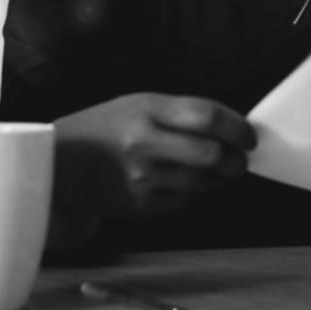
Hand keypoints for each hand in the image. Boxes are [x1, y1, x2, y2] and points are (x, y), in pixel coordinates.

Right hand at [53, 93, 256, 220]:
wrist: (60, 165)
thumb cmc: (104, 128)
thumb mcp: (137, 104)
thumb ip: (179, 113)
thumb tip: (229, 127)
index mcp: (146, 110)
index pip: (207, 116)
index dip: (238, 127)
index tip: (249, 135)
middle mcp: (145, 144)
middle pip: (212, 155)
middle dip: (237, 159)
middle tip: (241, 159)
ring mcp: (143, 178)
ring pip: (204, 183)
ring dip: (221, 179)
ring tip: (220, 171)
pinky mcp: (142, 205)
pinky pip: (186, 201)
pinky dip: (198, 193)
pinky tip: (191, 182)